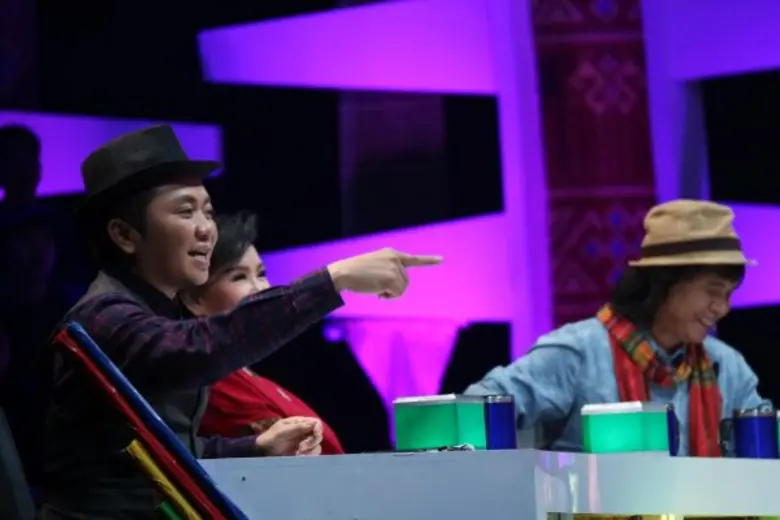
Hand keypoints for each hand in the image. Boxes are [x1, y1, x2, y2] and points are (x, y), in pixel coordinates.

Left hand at [255, 417, 322, 456]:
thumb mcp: (282, 431)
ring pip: (317, 446)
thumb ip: (297, 427)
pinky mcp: (303, 453)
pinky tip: (299, 458)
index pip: (316, 423)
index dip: (318, 428)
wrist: (263, 451)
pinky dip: (308, 456)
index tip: (315, 434)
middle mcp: (304, 432)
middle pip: (318, 435)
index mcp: (299, 423)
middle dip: (312, 442)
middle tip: (300, 448)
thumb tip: (313, 424)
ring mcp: (304, 442)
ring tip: (298, 454)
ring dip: (310, 451)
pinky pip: (312, 454)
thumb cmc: (271, 438)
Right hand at [327, 248, 441, 297]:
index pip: (413, 259)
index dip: (428, 260)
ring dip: (391, 293)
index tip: (441, 260)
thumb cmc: (355, 272)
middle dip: (395, 288)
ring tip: (376, 289)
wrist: (343, 272)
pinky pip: (397, 293)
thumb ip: (388, 271)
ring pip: (402, 287)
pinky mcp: (391, 277)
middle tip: (379, 289)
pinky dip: (389, 297)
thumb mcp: (374, 266)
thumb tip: (398, 288)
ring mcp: (394, 267)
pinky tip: (378, 293)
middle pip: (406, 280)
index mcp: (391, 253)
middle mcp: (395, 258)